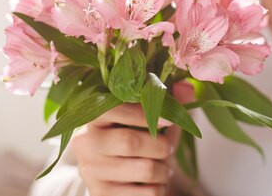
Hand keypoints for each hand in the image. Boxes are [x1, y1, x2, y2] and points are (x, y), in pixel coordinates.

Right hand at [70, 82, 194, 195]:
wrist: (109, 176)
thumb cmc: (131, 136)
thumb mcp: (146, 117)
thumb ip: (166, 100)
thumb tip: (186, 87)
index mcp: (92, 115)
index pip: (118, 109)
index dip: (148, 113)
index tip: (169, 119)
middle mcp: (85, 143)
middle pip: (132, 142)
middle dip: (162, 145)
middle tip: (168, 148)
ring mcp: (91, 172)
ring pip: (145, 169)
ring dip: (164, 169)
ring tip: (163, 166)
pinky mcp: (102, 195)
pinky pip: (148, 193)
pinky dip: (160, 187)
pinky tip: (154, 182)